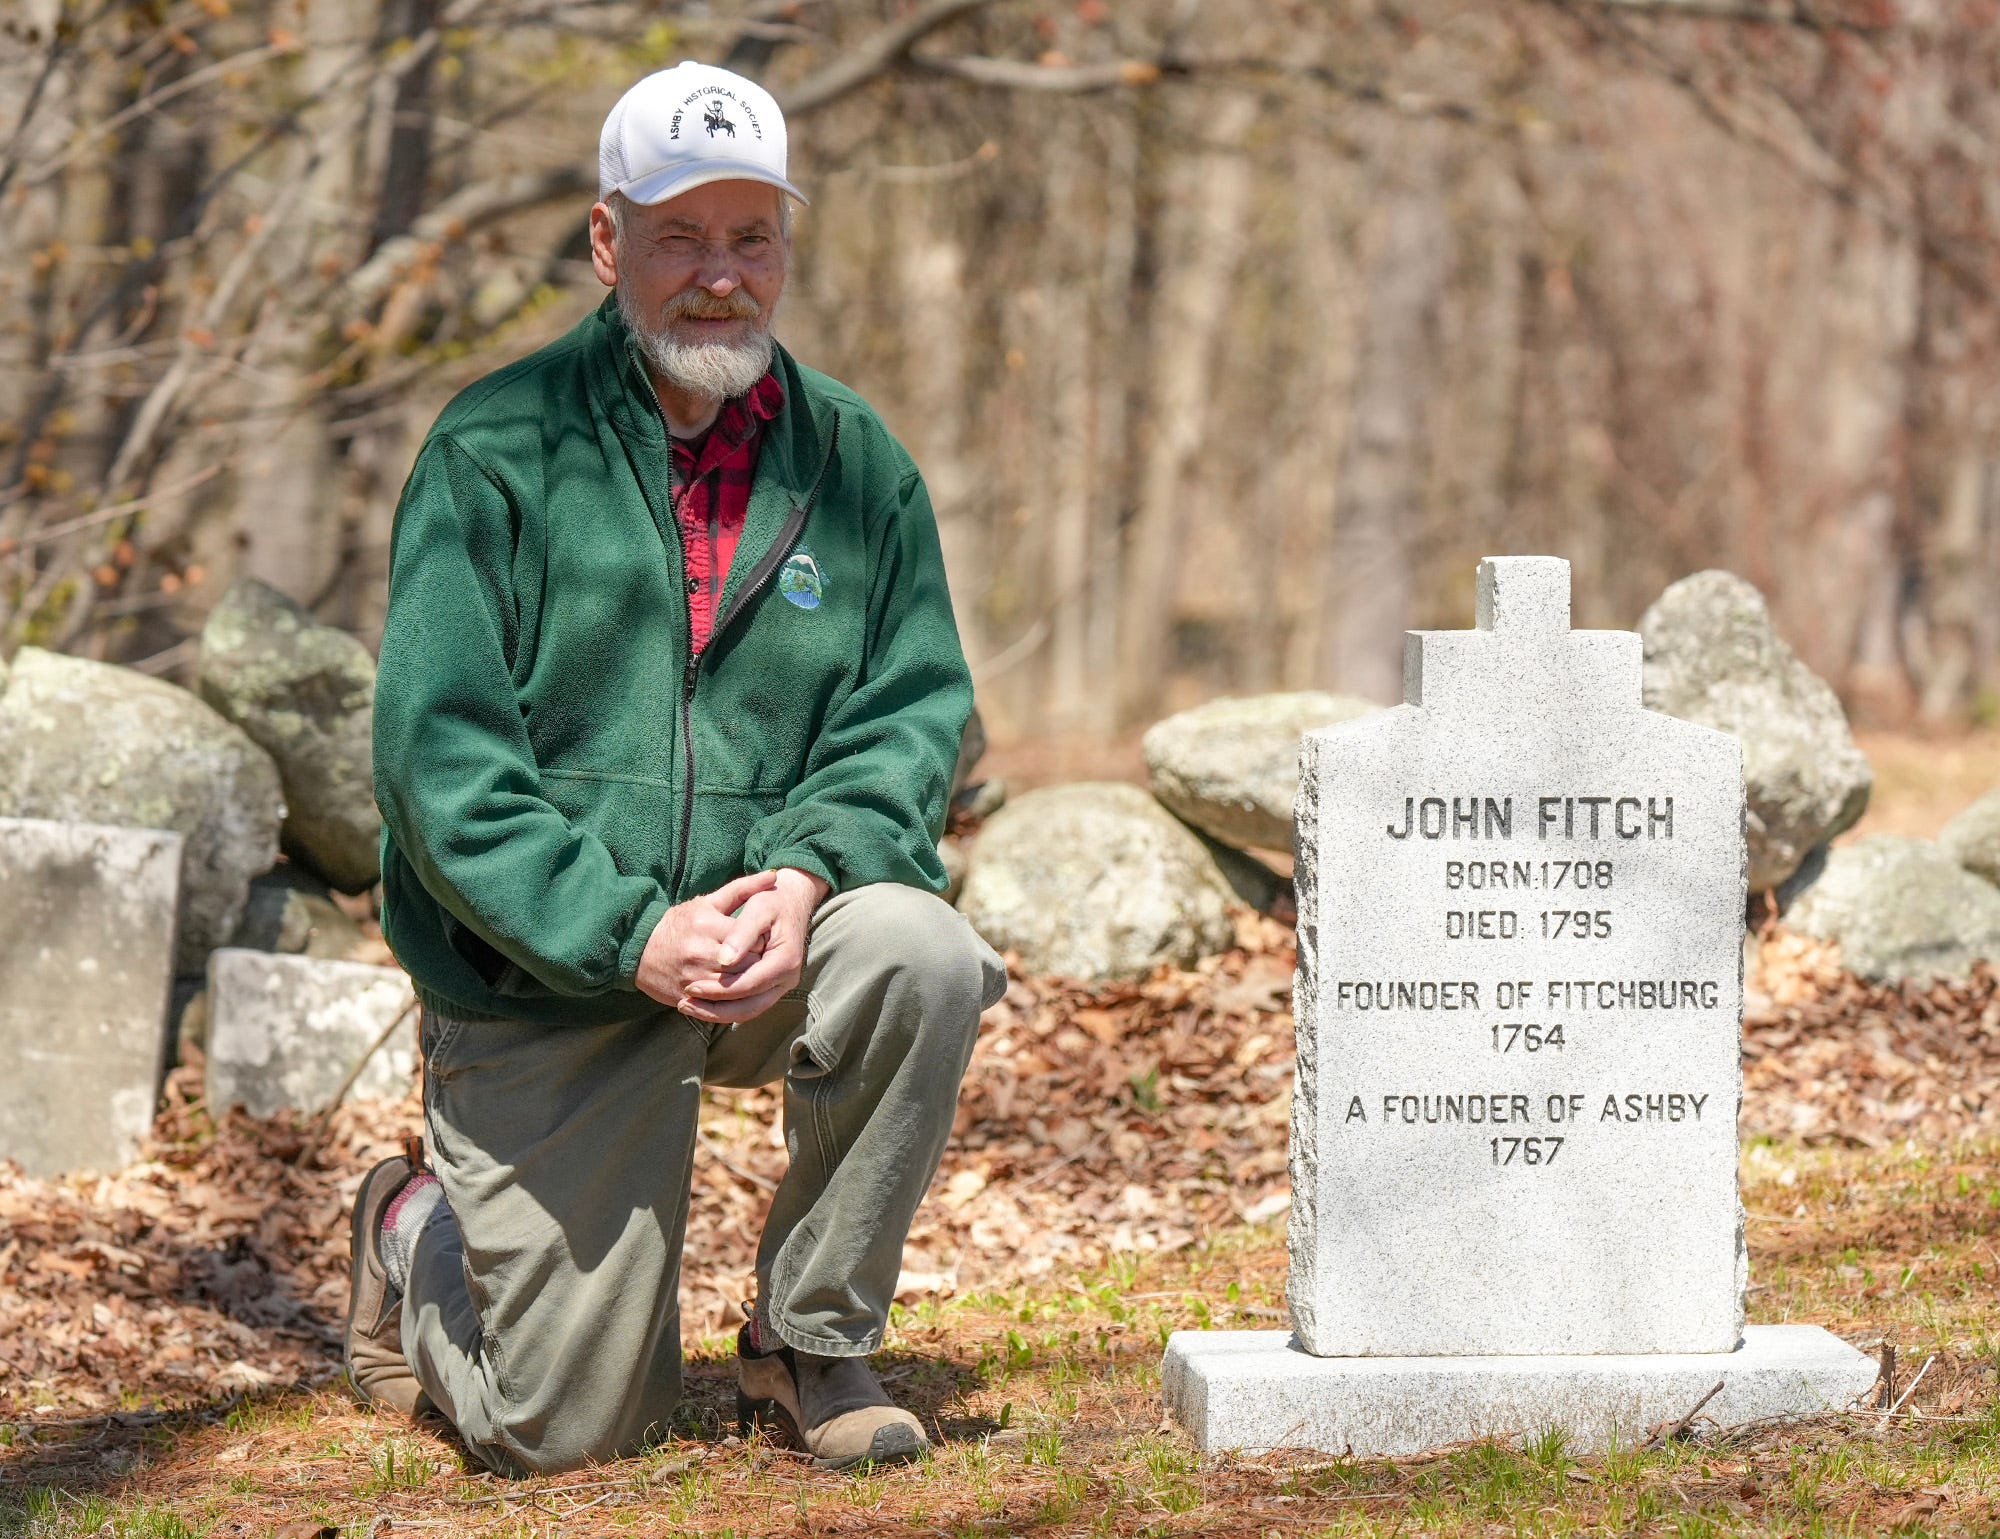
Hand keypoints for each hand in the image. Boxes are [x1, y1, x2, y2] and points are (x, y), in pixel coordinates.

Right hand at [633, 869, 779, 1006]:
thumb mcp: (708, 903)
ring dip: (749, 982)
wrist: (638, 949)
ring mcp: (694, 977)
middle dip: (760, 963)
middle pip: (747, 965)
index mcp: (707, 925)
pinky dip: (733, 999)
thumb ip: (742, 889)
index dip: (764, 941)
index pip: (752, 939)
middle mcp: (701, 953)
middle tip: (766, 959)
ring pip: (737, 987)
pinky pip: (721, 1005)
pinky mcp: (689, 997)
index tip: (767, 940)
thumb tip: (772, 875)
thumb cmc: (679, 924)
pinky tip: (738, 991)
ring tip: (754, 973)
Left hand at [678, 867, 828, 1024]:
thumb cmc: (772, 901)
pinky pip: (747, 1006)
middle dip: (714, 1009)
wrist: (792, 900)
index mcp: (785, 960)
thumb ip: (742, 933)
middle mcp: (787, 978)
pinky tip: (701, 1002)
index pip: (749, 984)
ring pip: (748, 1011)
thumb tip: (725, 959)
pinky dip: (725, 1008)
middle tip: (684, 1003)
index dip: (720, 989)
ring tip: (687, 1006)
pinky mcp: (771, 987)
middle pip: (749, 1007)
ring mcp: (780, 985)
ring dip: (717, 1013)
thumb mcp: (759, 908)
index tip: (691, 986)